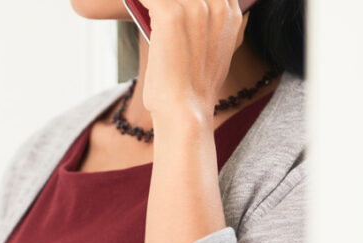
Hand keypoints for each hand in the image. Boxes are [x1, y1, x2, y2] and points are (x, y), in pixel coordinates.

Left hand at [137, 0, 245, 129]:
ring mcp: (195, 7)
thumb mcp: (213, 52)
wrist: (186, 112)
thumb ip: (208, 25)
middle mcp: (217, 5)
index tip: (170, 3)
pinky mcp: (171, 13)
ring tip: (142, 5)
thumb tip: (181, 8)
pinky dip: (136, 0)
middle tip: (155, 6)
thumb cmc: (191, 87)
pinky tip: (132, 4)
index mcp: (231, 13)